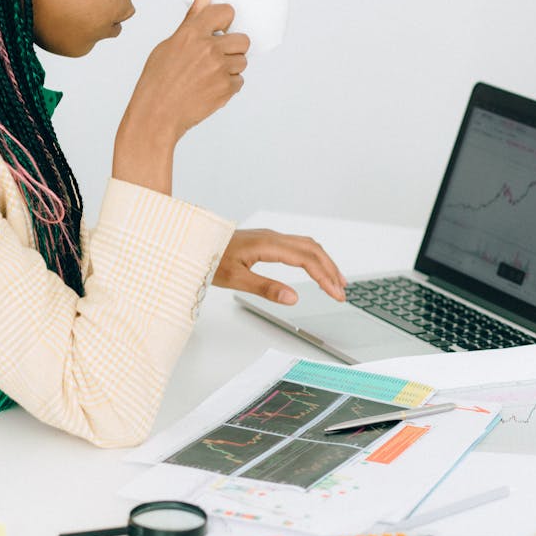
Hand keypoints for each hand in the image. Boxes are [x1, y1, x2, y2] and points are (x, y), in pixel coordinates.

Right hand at [121, 0, 249, 143]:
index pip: (225, 12)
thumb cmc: (157, 81)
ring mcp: (219, 69)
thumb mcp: (169, 44)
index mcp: (191, 33)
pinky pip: (239, 81)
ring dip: (231, 68)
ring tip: (209, 76)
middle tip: (216, 58)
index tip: (221, 28)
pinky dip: (229, 86)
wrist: (156, 115)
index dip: (226, 21)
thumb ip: (192, 19)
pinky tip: (209, 89)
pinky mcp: (226, 88)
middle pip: (243, 39)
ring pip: (242, 61)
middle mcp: (208, 48)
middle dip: (233, 48)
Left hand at [213, 229, 346, 304]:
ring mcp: (270, 237)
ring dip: (324, 261)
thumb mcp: (235, 279)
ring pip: (307, 245)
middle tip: (343, 292)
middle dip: (331, 270)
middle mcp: (272, 237)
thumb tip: (294, 298)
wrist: (192, 241)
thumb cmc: (209, 258)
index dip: (325, 277)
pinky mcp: (266, 240)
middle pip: (313, 249)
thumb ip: (266, 288)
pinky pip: (297, 245)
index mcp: (268, 245)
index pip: (307, 259)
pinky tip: (314, 267)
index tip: (337, 294)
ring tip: (336, 281)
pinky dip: (313, 256)